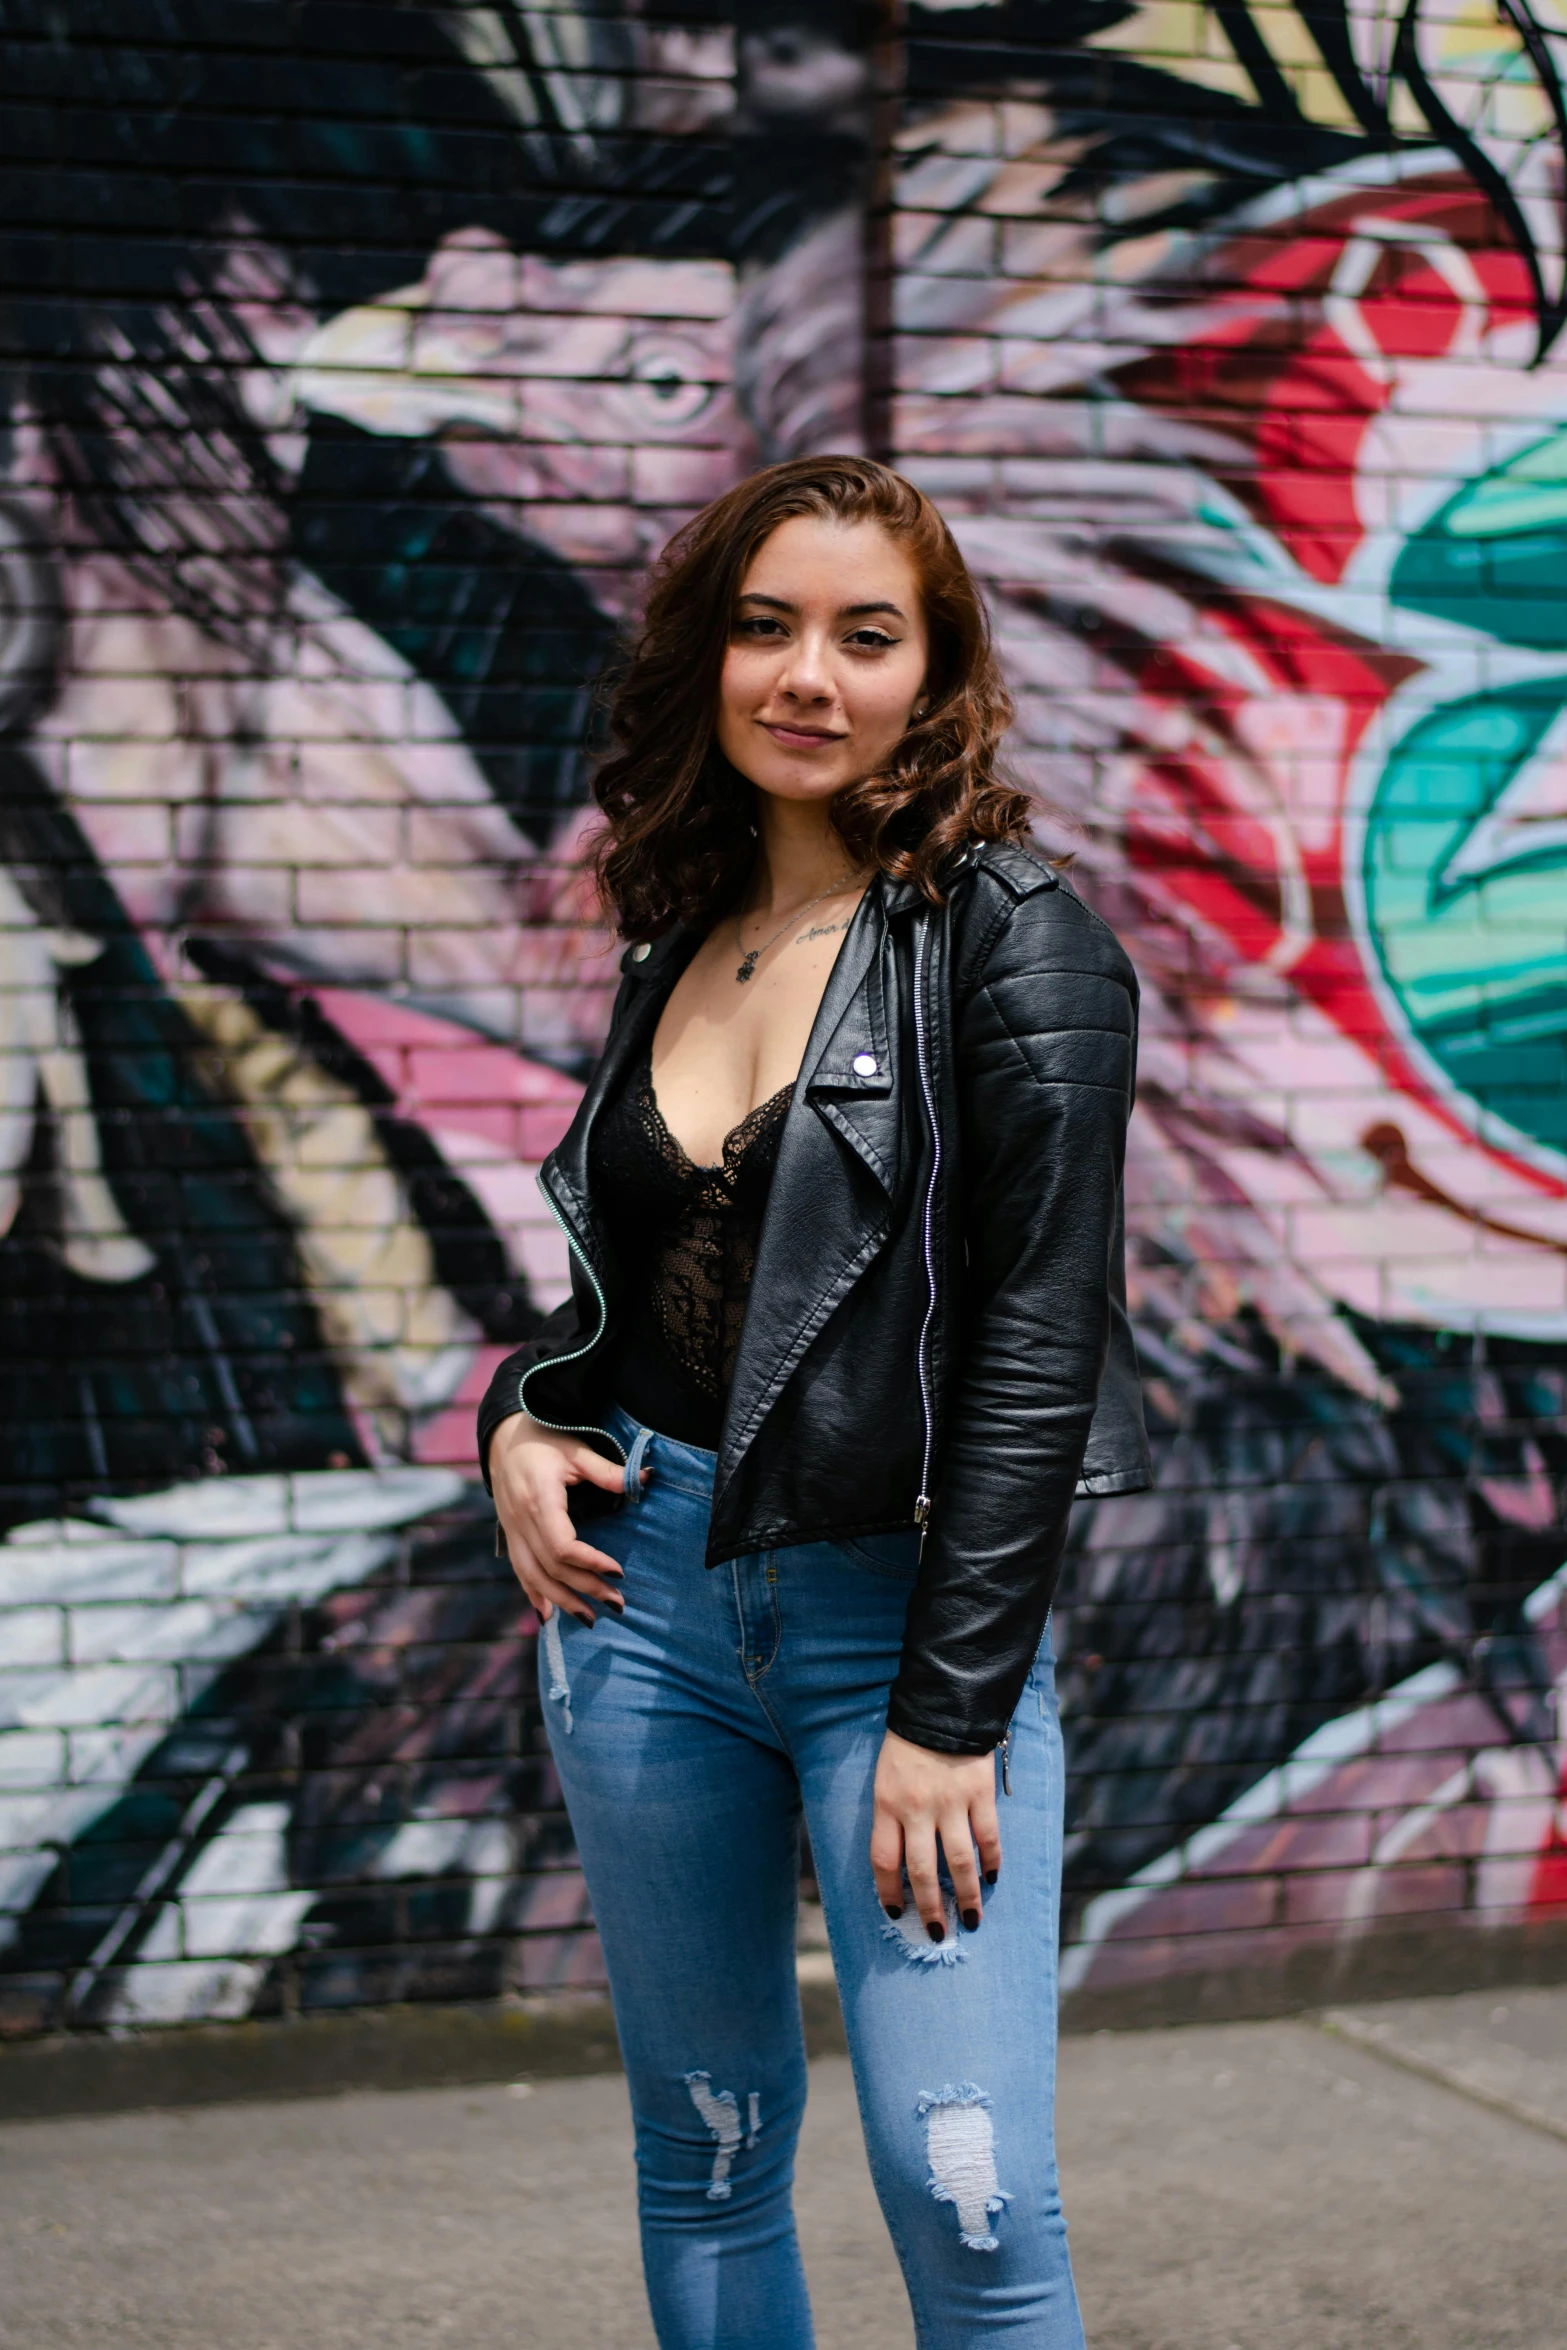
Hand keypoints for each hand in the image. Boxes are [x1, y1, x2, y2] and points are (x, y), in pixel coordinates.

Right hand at [491, 1414, 633, 1626]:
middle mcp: (520, 1520)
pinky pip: (519, 1571)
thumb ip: (608, 1471)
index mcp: (539, 1499)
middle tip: (617, 1603)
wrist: (504, 1438)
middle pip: (551, 1566)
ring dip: (561, 1600)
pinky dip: (533, 1594)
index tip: (618, 1571)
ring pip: (533, 1576)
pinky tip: (548, 1615)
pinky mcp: (510, 1535)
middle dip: (585, 1589)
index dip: (589, 1562)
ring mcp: (511, 1530)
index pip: (561, 1545)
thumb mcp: (577, 1450)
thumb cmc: (545, 1439)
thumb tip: (646, 1479)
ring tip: (591, 1619)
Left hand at [870, 1728, 1000, 1939]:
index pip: (883, 1860)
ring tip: (971, 1919)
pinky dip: (992, 1860)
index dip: (888, 1892)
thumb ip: (892, 1817)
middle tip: (937, 1933)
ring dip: (967, 1895)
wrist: (941, 1705)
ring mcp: (950, 1801)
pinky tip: (992, 1877)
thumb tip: (901, 1865)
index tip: (896, 1912)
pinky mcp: (979, 1792)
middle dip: (929, 1908)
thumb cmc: (907, 1746)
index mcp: (886, 1804)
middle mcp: (917, 1808)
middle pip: (922, 1871)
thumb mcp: (885, 1778)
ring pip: (959, 1861)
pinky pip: (987, 1835)